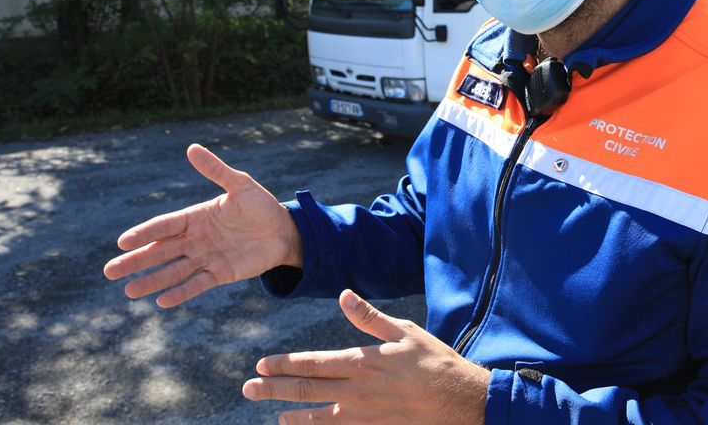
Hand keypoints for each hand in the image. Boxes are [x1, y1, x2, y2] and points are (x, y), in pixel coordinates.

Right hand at [103, 144, 301, 307]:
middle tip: (109, 271)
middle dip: (136, 261)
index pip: (163, 226)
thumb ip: (215, 170)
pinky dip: (180, 293)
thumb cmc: (260, 205)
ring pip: (173, 271)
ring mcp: (206, 258)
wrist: (283, 230)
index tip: (122, 242)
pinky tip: (162, 301)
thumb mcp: (239, 184)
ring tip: (129, 291)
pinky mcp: (220, 274)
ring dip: (152, 281)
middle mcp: (195, 239)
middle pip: (160, 251)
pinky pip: (197, 284)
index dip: (143, 234)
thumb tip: (192, 148)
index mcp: (195, 217)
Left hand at [243, 290, 490, 424]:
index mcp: (362, 362)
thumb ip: (369, 318)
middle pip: (306, 390)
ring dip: (292, 413)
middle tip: (248, 389)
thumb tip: (345, 295)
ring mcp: (363, 415)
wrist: (459, 400)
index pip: (312, 363)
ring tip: (274, 412)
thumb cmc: (434, 361)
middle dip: (274, 389)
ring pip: (317, 416)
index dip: (284, 364)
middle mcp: (357, 391)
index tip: (261, 365)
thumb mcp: (404, 332)